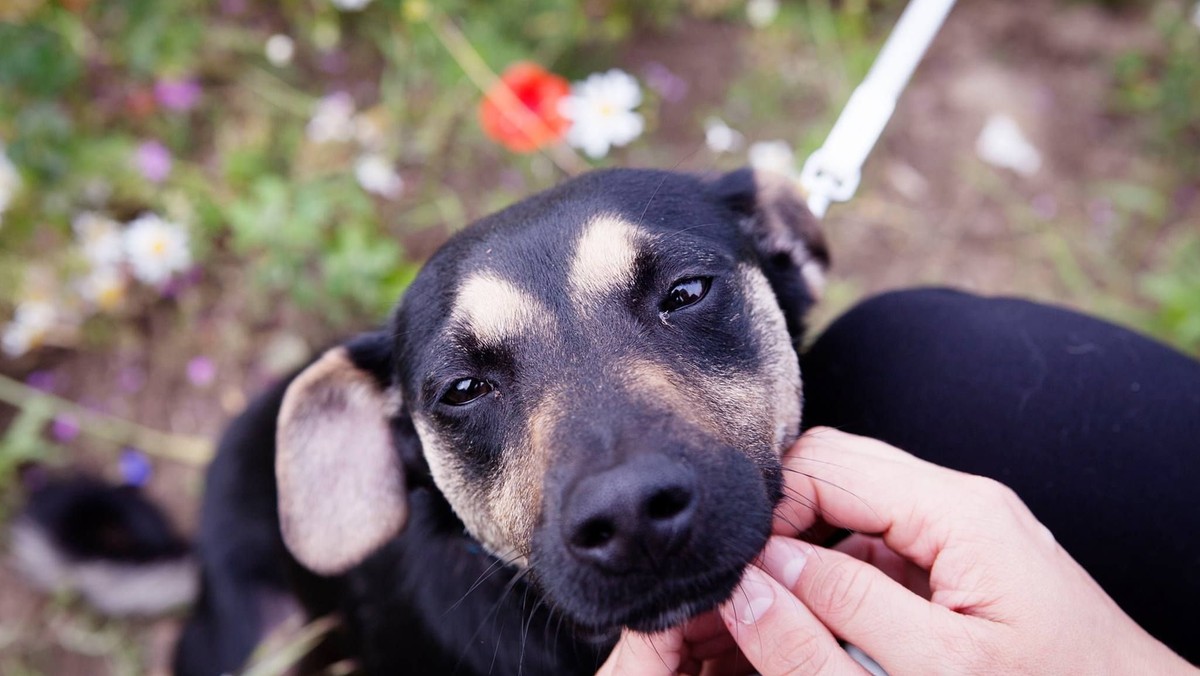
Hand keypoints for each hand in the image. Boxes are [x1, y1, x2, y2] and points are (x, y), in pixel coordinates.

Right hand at [599, 428, 1194, 674]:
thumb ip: (834, 620)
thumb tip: (751, 576)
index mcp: (956, 509)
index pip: (823, 462)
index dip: (767, 514)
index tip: (736, 577)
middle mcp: (957, 503)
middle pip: (833, 475)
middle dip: (779, 529)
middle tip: (747, 596)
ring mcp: (958, 532)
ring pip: (848, 513)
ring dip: (803, 557)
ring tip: (779, 618)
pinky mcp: (957, 566)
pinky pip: (874, 549)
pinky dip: (834, 579)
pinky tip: (823, 627)